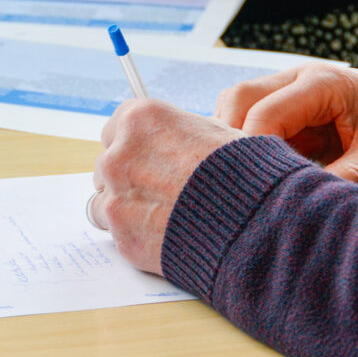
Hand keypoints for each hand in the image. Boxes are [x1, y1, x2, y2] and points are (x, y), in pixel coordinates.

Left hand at [90, 99, 244, 275]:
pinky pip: (117, 235)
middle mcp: (119, 155)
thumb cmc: (243, 172)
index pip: (115, 128)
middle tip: (158, 190)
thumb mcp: (214, 131)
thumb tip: (174, 141)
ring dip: (126, 208)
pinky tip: (164, 236)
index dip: (134, 145)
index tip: (146, 156)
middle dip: (128, 177)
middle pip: (108, 165)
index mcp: (140, 120)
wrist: (252, 220)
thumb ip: (178, 134)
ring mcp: (116, 198)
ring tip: (161, 216)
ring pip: (104, 202)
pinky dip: (134, 236)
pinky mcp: (123, 237)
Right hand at [215, 63, 357, 186]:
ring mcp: (291, 89)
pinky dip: (246, 144)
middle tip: (238, 184)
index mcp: (324, 83)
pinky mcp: (289, 108)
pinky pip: (251, 119)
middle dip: (230, 140)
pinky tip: (257, 172)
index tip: (253, 188)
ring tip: (247, 180)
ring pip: (236, 106)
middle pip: (238, 99)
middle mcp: (300, 78)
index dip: (250, 149)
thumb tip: (304, 207)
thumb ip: (343, 178)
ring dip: (234, 141)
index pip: (264, 111)